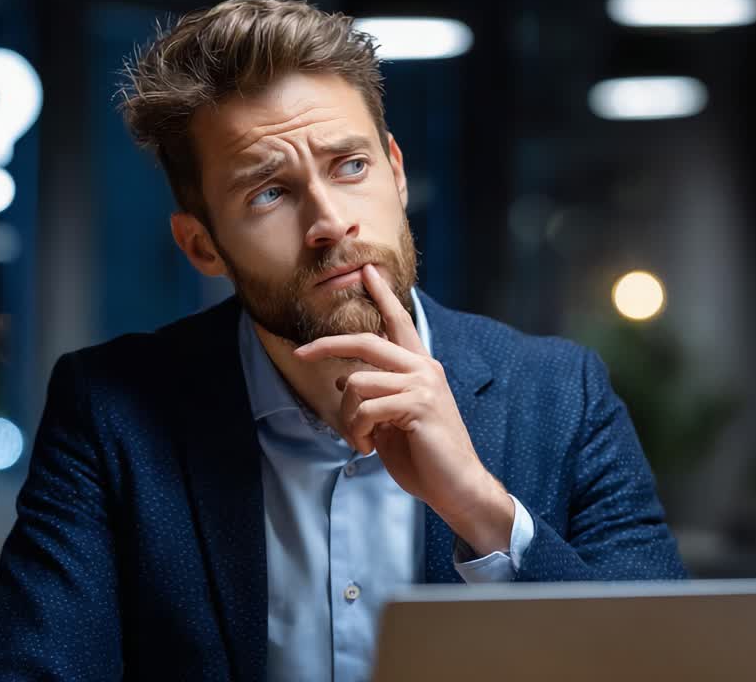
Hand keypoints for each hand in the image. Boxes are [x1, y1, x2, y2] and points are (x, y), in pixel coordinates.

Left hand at [293, 264, 513, 552]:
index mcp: (420, 367)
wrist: (456, 485)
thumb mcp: (392, 420)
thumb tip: (342, 381)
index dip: (382, 296)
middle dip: (327, 346)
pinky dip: (357, 431)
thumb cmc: (425, 455)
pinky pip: (365, 408)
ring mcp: (422, 385)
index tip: (366, 271)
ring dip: (348, 418)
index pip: (399, 322)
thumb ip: (374, 396)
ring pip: (357, 382)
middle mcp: (423, 368)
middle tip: (299, 354)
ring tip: (361, 440)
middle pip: (366, 342)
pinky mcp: (417, 405)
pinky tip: (368, 447)